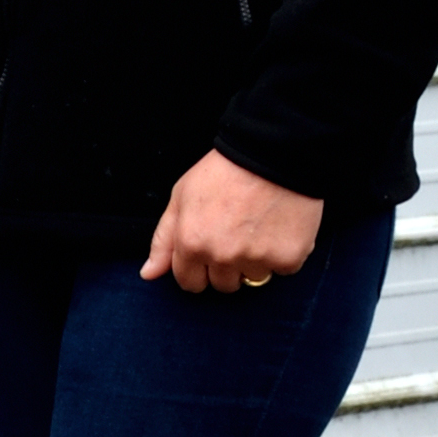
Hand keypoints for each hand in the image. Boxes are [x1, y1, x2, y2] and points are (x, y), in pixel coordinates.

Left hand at [142, 153, 323, 296]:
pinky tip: (280, 226)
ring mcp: (257, 260)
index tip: (210, 249)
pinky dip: (283, 252)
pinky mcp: (288, 258)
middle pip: (223, 285)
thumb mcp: (182, 196)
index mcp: (192, 243)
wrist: (274, 151)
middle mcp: (223, 257)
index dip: (198, 268)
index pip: (189, 283)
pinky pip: (283, 270)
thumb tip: (149, 274)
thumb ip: (164, 239)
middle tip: (237, 232)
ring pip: (253, 278)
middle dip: (227, 265)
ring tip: (259, 226)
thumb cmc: (226, 170)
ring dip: (256, 260)